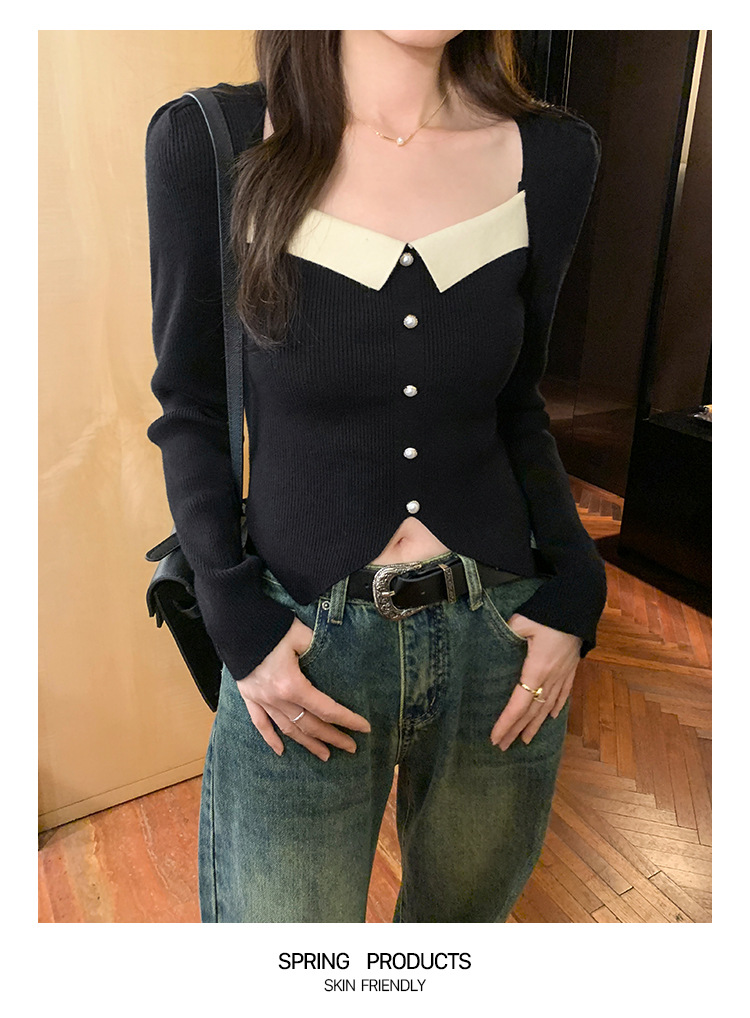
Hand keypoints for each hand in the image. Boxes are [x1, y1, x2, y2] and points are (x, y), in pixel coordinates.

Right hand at [236, 617, 370, 760]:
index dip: (347, 720)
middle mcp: (277, 698)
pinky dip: (271, 739)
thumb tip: (336, 654)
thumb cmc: (269, 627)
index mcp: (292, 684)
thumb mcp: (300, 635)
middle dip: (333, 738)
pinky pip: (260, 724)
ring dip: (308, 743)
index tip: (364, 728)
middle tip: (351, 747)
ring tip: (325, 755)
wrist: (235, 625)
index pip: (326, 709)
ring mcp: (262, 700)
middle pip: (310, 725)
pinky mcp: (249, 697)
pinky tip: (281, 751)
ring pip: (288, 729)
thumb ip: (319, 648)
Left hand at [490, 614, 581, 750]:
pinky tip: (551, 716)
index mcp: (537, 669)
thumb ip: (508, 631)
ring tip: (524, 740)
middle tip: (503, 747)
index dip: (507, 723)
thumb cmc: (550, 613)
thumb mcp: (523, 620)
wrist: (580, 605)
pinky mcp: (570, 668)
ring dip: (535, 725)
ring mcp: (562, 674)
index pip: (518, 704)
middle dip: (516, 730)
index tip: (495, 737)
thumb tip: (497, 634)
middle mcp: (551, 677)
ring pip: (547, 706)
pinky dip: (556, 707)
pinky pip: (563, 693)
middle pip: (531, 711)